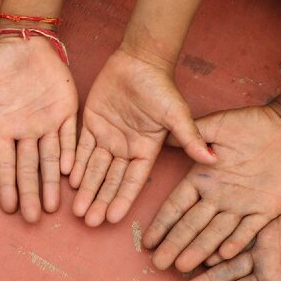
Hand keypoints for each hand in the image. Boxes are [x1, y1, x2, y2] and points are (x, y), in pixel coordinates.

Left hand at [71, 48, 213, 226]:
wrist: (139, 59)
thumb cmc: (161, 86)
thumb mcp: (176, 114)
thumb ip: (189, 139)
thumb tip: (212, 161)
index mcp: (146, 150)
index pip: (132, 181)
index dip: (122, 200)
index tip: (112, 219)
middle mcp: (126, 148)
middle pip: (110, 180)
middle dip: (99, 200)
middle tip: (87, 221)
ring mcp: (108, 137)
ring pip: (94, 168)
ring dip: (86, 188)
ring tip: (76, 210)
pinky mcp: (91, 124)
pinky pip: (81, 148)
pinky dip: (75, 163)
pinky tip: (68, 180)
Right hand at [143, 105, 280, 271]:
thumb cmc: (250, 124)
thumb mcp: (217, 124)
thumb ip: (192, 133)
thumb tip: (163, 135)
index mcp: (202, 180)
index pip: (177, 206)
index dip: (162, 224)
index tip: (148, 242)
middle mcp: (217, 198)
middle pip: (192, 225)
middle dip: (176, 245)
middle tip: (160, 264)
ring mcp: (241, 207)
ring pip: (216, 232)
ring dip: (201, 249)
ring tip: (184, 266)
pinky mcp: (265, 210)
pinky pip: (250, 229)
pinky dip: (238, 242)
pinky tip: (224, 255)